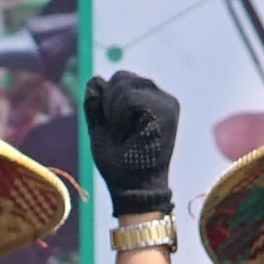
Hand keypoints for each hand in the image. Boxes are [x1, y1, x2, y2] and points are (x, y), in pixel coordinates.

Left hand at [80, 69, 182, 218]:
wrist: (132, 186)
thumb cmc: (117, 163)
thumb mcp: (100, 129)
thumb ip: (96, 105)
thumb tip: (96, 78)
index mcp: (148, 101)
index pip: (121, 79)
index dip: (108, 100)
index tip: (114, 127)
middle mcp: (161, 98)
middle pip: (122, 77)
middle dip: (110, 103)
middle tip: (120, 132)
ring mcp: (166, 102)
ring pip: (125, 84)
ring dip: (114, 109)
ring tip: (125, 133)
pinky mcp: (167, 109)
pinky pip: (131, 96)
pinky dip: (121, 113)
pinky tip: (130, 132)